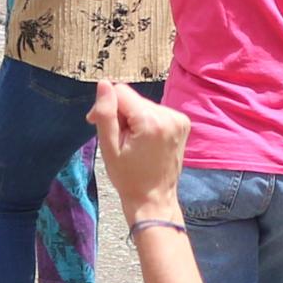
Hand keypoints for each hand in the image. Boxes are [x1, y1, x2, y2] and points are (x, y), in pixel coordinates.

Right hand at [94, 82, 192, 219]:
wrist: (154, 199)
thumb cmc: (128, 178)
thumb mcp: (109, 148)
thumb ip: (105, 114)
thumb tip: (103, 84)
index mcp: (151, 121)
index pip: (121, 92)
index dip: (106, 106)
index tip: (99, 125)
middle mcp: (170, 115)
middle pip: (133, 98)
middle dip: (121, 114)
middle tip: (119, 140)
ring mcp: (179, 119)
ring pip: (143, 104)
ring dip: (134, 119)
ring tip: (133, 143)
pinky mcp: (183, 122)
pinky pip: (155, 111)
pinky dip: (146, 122)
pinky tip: (145, 141)